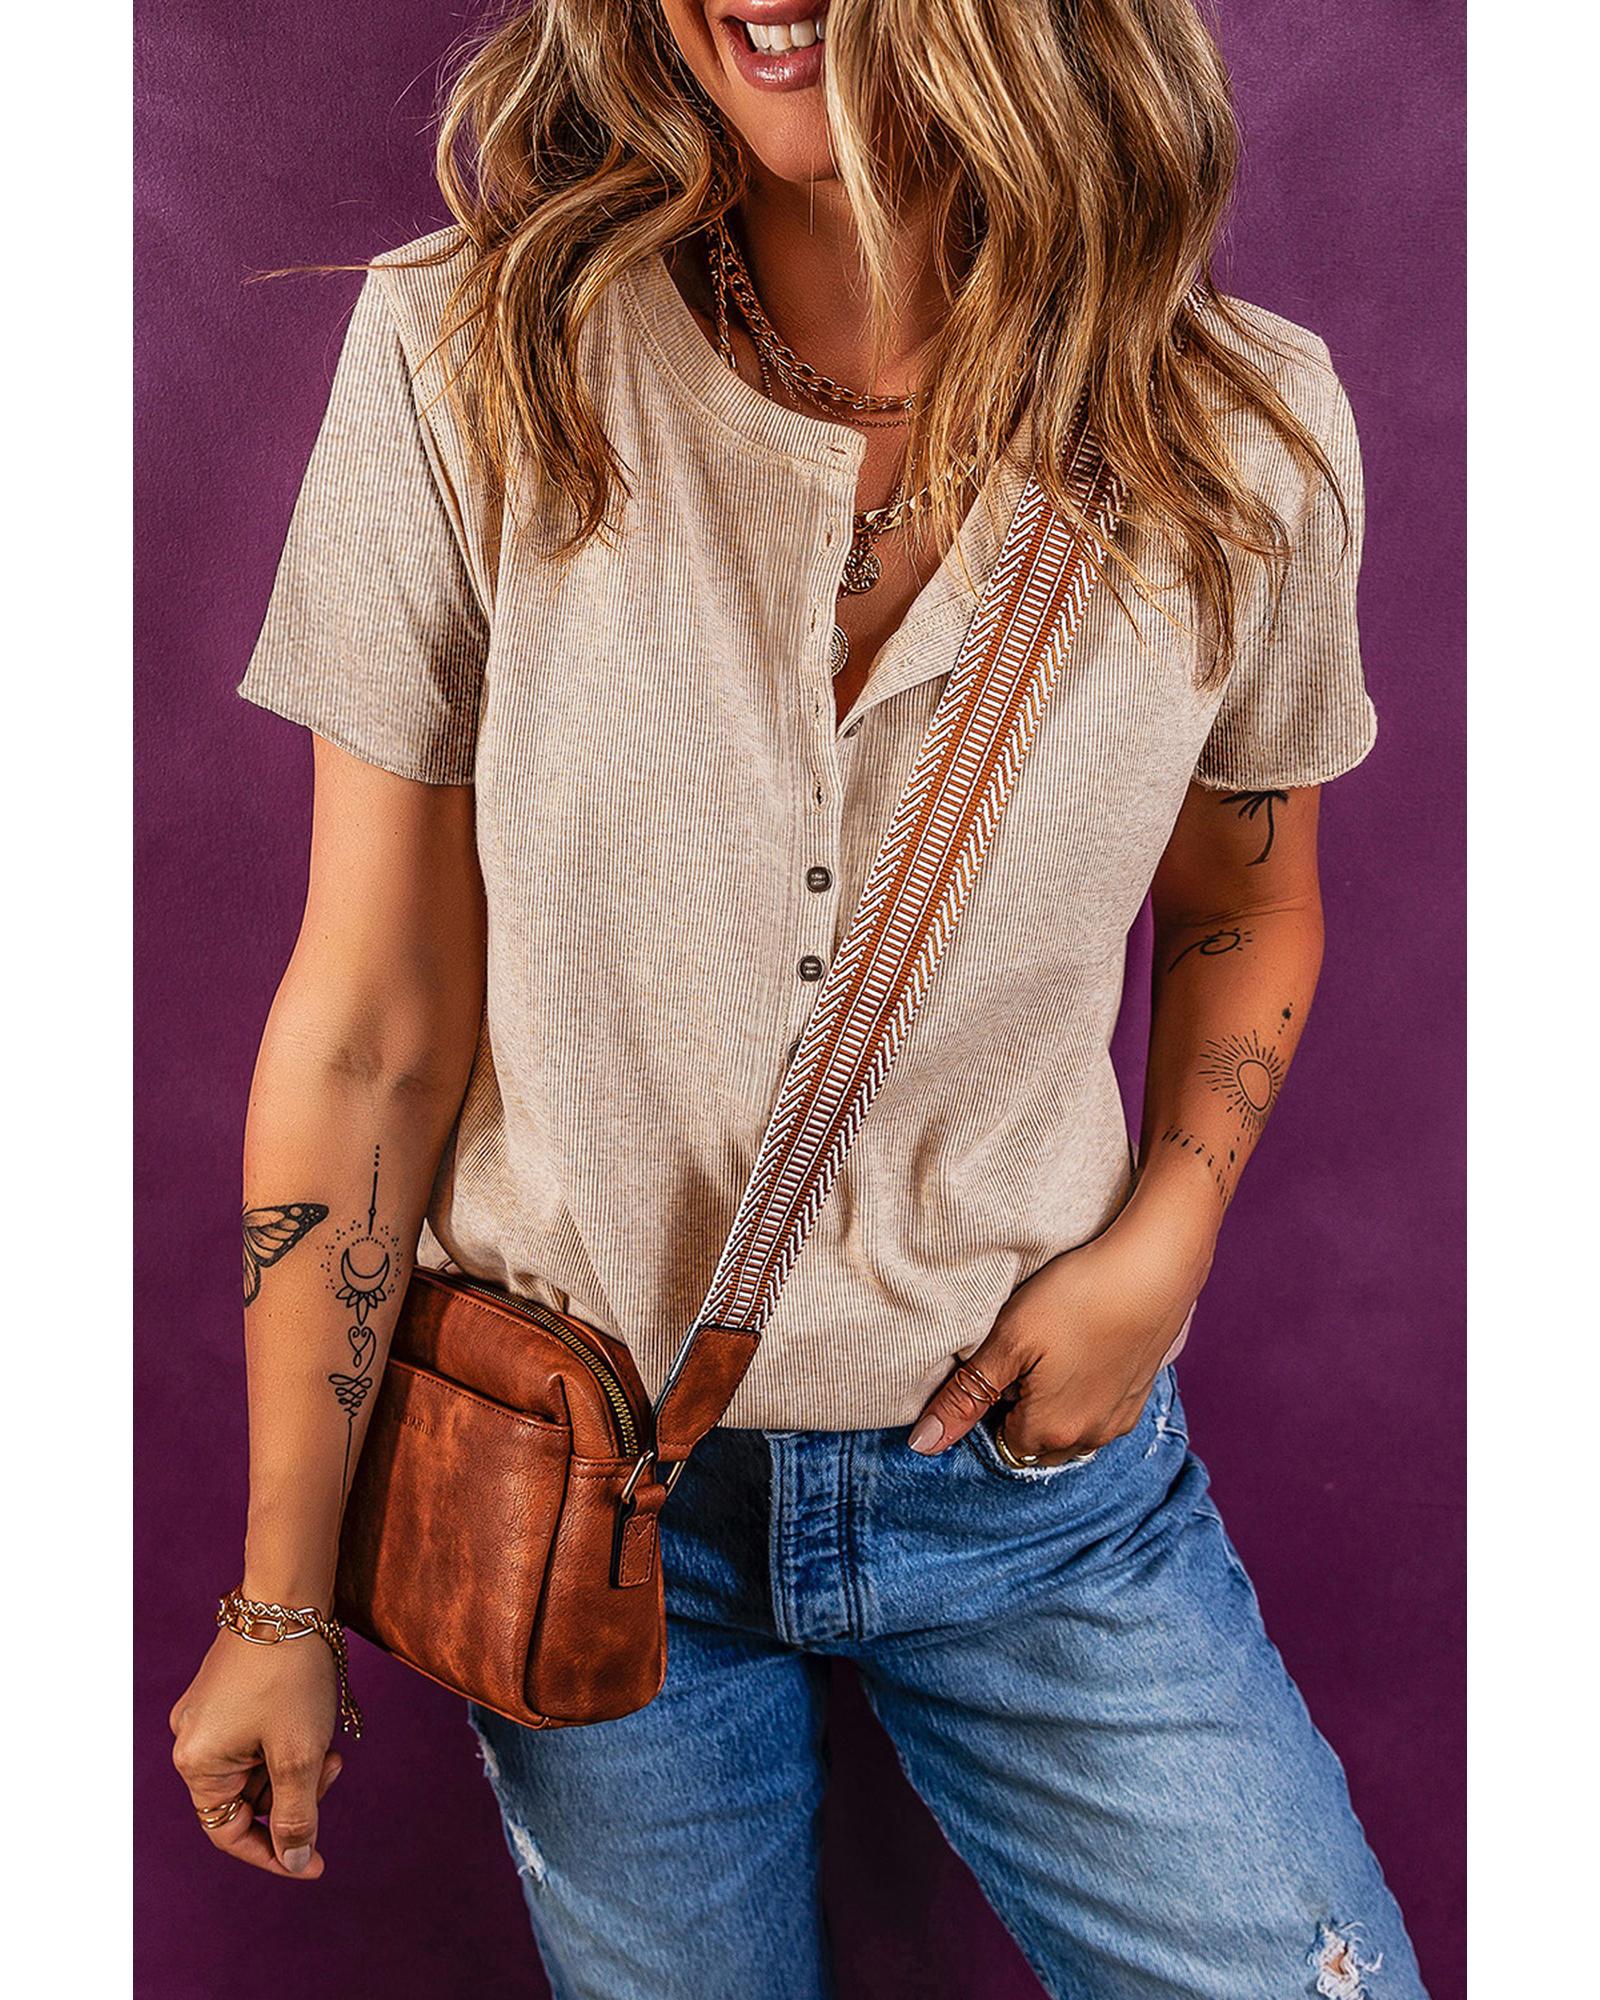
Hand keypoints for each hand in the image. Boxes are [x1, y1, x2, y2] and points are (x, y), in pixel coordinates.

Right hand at [170, 1625, 342, 1877]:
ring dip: (295, 1764)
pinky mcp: (224, 1692)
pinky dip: (286, 1740)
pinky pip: (255, 1737)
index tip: (316, 1863)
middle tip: (334, 1767)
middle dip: (295, 1792)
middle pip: (246, 1798)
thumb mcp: (298, 1753)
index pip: (230, 1832)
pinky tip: (313, 1720)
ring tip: (328, 1740)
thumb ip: (297, 1814)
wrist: (288, 1595)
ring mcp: (205, 1713)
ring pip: (255, 1766)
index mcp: (196, 1762)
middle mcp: (190, 1739)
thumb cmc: (290, 1674)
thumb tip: (296, 1861)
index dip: (274, 1853)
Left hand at [908, 1210, 1211, 1461]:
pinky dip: (1084, 1391)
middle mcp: (1090, 1438)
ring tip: (1053, 1349)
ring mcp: (1121, 1418)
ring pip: (1070, 1428)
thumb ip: (964, 1397)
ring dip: (1054, 1403)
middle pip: (1036, 1442)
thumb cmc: (1075, 1299)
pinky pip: (1099, 1411)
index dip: (991, 1404)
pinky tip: (1083, 1346)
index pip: (1000, 1441)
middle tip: (1023, 1355)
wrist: (1154, 1267)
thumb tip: (924, 1445)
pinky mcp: (1140, 1394)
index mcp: (1051, 1432)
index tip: (998, 1362)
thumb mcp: (1007, 1342)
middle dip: (1021, 1411)